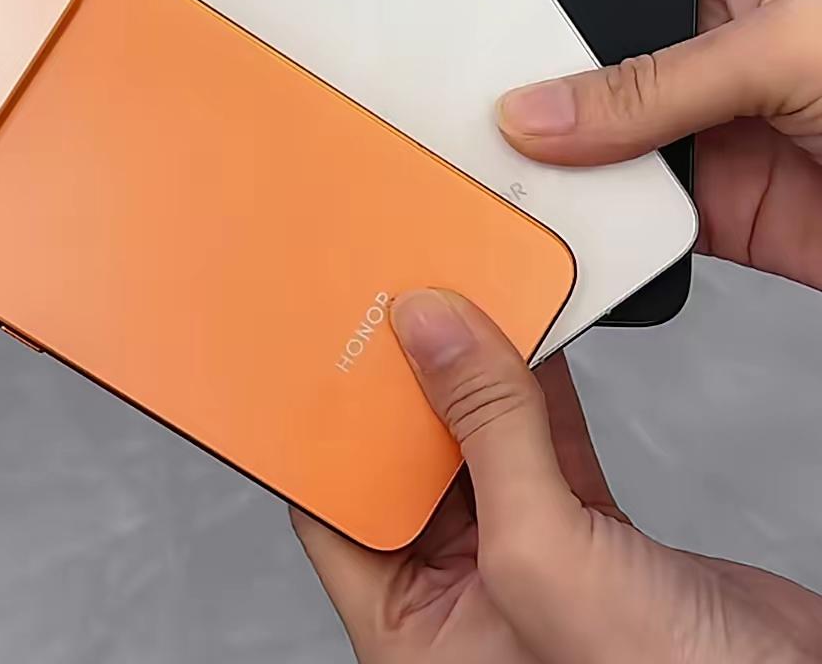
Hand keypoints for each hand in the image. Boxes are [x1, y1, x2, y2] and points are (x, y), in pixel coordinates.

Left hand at [293, 290, 821, 662]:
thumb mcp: (542, 554)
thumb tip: (434, 332)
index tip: (335, 341)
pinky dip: (540, 382)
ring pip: (481, 438)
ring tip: (465, 294)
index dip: (333, 423)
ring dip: (478, 368)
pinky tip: (530, 329)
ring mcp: (527, 557)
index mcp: (416, 627)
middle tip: (406, 299)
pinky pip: (544, 437)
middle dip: (411, 378)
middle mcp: (462, 592)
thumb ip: (487, 432)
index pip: (342, 504)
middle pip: (410, 459)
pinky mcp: (589, 530)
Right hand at [497, 0, 821, 289]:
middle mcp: (713, 65)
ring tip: (495, 180)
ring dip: (563, 174)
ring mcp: (712, 144)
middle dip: (544, 104)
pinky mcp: (720, 220)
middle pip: (597, 82)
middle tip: (473, 123)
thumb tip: (541, 108)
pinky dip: (601, 234)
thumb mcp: (781, 53)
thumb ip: (655, 84)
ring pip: (607, 157)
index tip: (486, 53)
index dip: (550, 21)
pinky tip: (559, 229)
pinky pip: (638, 223)